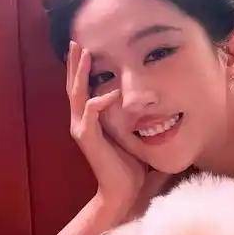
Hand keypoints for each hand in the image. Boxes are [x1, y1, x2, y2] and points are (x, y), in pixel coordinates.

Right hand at [67, 40, 167, 210]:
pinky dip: (100, 100)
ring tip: (84, 53)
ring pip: (77, 95)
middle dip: (75, 63)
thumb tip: (160, 101)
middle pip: (73, 86)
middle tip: (75, 41)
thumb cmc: (132, 164)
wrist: (123, 193)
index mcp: (92, 119)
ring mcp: (83, 130)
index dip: (82, 68)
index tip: (85, 47)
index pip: (84, 87)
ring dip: (80, 73)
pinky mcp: (88, 139)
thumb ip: (139, 116)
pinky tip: (111, 92)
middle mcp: (82, 121)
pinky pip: (90, 114)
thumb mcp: (135, 133)